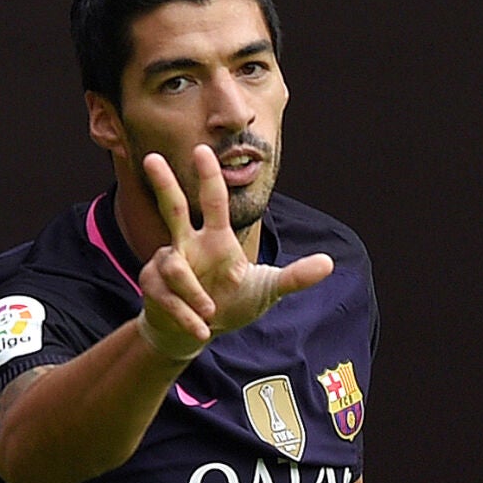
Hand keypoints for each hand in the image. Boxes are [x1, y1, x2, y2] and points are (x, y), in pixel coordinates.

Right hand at [136, 144, 332, 359]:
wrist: (198, 332)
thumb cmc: (232, 303)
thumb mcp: (267, 288)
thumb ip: (295, 276)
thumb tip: (329, 263)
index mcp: (217, 239)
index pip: (213, 201)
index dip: (209, 176)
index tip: (202, 149)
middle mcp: (188, 244)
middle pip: (173, 207)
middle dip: (163, 183)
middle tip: (152, 158)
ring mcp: (167, 263)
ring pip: (174, 267)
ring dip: (195, 293)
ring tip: (211, 313)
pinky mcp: (152, 285)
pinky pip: (167, 295)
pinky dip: (186, 315)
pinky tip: (201, 328)